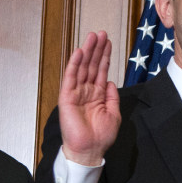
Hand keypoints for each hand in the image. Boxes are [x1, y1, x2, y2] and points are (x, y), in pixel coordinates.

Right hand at [60, 31, 120, 165]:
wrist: (90, 149)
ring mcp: (76, 92)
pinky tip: (80, 52)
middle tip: (101, 33)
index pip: (101, 71)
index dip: (105, 57)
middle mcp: (86, 91)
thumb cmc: (101, 135)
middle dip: (97, 49)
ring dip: (87, 52)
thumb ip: (112, 96)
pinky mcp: (67, 97)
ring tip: (93, 37)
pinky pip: (71, 77)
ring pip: (82, 67)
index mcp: (98, 94)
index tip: (108, 43)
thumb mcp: (114, 113)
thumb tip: (110, 81)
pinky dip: (75, 64)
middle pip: (92, 65)